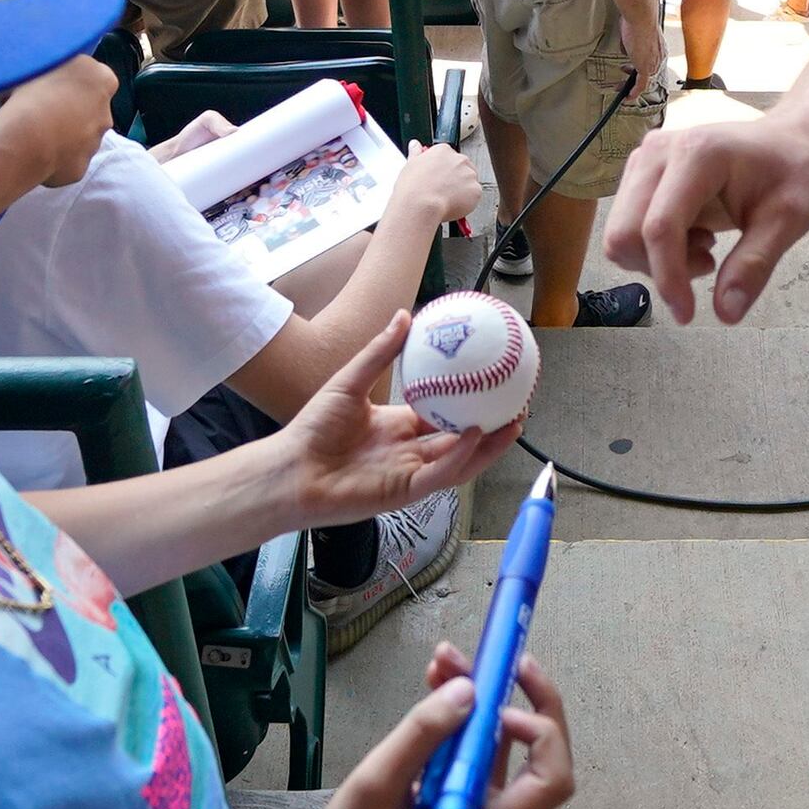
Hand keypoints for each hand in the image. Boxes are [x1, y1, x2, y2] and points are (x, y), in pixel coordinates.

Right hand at [0, 58, 117, 192]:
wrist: (24, 137)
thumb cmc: (30, 92)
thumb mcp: (44, 64)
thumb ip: (59, 69)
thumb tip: (53, 74)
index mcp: (101, 79)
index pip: (97, 78)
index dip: (75, 83)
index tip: (56, 87)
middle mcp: (105, 112)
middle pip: (91, 110)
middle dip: (71, 112)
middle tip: (43, 112)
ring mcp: (95, 143)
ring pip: (80, 138)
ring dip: (63, 136)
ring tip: (33, 135)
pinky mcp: (81, 168)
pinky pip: (67, 162)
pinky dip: (54, 159)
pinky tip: (33, 154)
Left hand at [263, 314, 517, 528]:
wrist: (291, 469)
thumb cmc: (313, 428)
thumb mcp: (350, 381)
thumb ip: (379, 352)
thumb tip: (404, 315)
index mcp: (398, 428)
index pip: (443, 415)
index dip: (470, 402)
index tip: (493, 382)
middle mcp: (409, 452)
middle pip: (462, 441)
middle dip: (492, 427)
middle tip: (518, 405)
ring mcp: (409, 474)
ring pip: (461, 461)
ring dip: (489, 446)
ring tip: (514, 424)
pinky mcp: (404, 493)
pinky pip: (440, 474)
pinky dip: (462, 456)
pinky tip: (478, 435)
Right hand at [294, 639, 574, 808]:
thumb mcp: (377, 785)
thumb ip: (423, 735)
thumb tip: (470, 689)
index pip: (552, 780)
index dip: (540, 732)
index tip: (495, 704)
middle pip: (532, 757)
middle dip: (516, 700)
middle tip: (499, 657)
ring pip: (493, 750)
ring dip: (477, 703)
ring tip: (445, 659)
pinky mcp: (448, 805)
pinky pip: (464, 757)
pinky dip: (453, 723)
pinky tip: (433, 686)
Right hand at [387, 143, 482, 229]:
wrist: (421, 205)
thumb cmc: (413, 187)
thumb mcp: (410, 164)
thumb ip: (416, 153)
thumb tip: (415, 145)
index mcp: (443, 151)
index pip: (449, 157)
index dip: (443, 169)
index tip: (439, 177)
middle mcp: (459, 159)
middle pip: (462, 168)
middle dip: (455, 179)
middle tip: (442, 190)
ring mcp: (469, 174)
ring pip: (469, 182)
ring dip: (462, 190)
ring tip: (446, 199)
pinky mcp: (476, 190)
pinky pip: (474, 196)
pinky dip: (467, 202)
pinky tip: (453, 205)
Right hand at [595, 112, 808, 325]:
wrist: (786, 144)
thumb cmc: (792, 175)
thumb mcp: (789, 220)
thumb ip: (755, 265)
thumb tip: (726, 314)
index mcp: (697, 154)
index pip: (660, 226)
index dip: (668, 277)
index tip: (688, 315)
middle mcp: (658, 152)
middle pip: (626, 233)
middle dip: (662, 268)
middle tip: (709, 263)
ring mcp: (643, 161)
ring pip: (621, 235)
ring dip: (658, 260)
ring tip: (706, 245)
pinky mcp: (638, 174)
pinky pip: (626, 228)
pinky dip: (655, 249)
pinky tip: (693, 235)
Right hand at [616, 1, 667, 86]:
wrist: (641, 17)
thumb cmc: (638, 18)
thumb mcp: (633, 31)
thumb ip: (631, 42)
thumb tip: (626, 48)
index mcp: (659, 47)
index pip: (651, 61)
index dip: (640, 66)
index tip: (632, 68)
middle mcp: (660, 57)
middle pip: (648, 73)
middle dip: (634, 76)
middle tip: (625, 79)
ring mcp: (654, 63)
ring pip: (644, 80)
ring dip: (632, 85)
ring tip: (623, 88)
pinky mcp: (646, 68)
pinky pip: (641, 85)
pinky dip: (634, 92)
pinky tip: (628, 97)